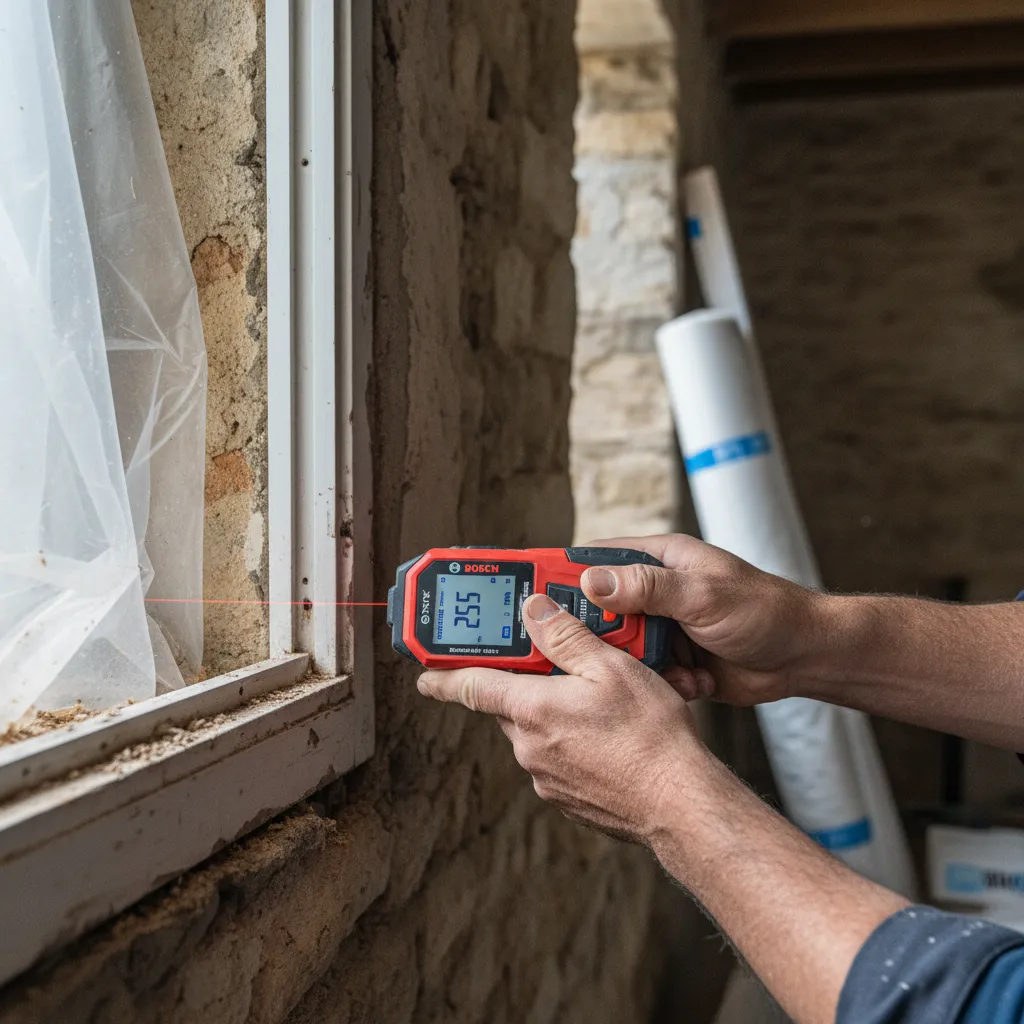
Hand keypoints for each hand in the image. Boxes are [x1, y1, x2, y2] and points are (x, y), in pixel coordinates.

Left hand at [417, 593, 707, 844]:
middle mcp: (529, 748)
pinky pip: (555, 758)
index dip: (443, 676)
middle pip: (508, 705)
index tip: (424, 674)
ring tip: (593, 700)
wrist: (680, 804)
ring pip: (534, 732)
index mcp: (532, 711)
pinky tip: (604, 735)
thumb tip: (533, 610)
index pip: (470, 687)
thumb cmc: (650, 736)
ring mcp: (546, 778)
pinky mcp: (567, 799)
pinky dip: (569, 741)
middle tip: (548, 665)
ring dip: (550, 712)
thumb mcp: (610, 667)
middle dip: (521, 684)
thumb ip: (565, 637)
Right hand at [580, 534, 823, 706]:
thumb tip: (591, 582)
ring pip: (618, 649)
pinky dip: (663, 685)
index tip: (529, 594)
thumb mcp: (704, 594)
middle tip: (593, 651)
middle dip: (597, 634)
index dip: (560, 575)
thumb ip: (648, 588)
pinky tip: (694, 683)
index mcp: (657, 561)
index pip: (594, 560)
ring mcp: (662, 628)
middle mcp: (653, 593)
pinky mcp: (672, 662)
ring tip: (667, 669)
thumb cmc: (764, 610)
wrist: (805, 657)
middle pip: (597, 611)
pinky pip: (644, 676)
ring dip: (636, 665)